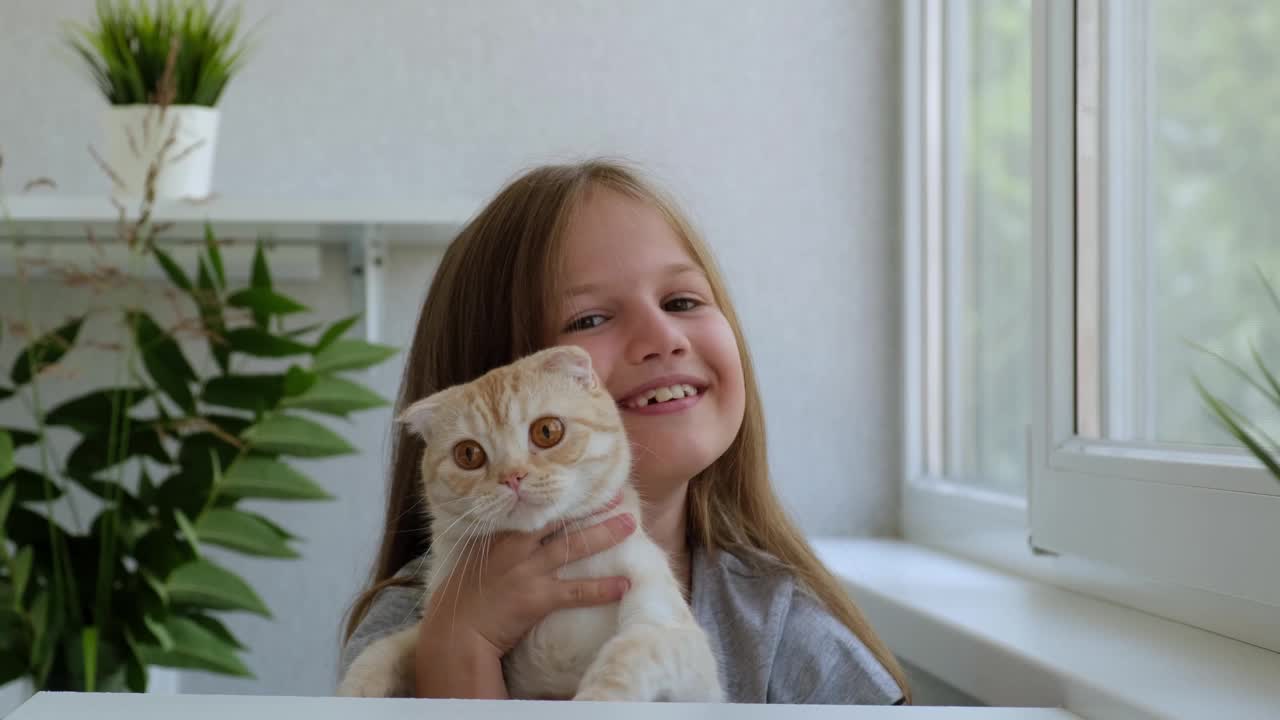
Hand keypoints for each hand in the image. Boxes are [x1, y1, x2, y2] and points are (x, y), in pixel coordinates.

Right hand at [418, 511, 636, 658]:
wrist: (456, 631)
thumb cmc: (465, 596)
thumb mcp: (478, 558)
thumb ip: (499, 541)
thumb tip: (521, 530)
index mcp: (503, 534)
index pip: (539, 507)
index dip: (565, 496)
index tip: (585, 484)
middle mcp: (517, 546)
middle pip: (562, 520)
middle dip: (591, 507)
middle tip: (618, 495)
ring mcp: (529, 571)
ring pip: (575, 547)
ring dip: (606, 535)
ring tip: (631, 525)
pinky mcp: (538, 598)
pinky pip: (577, 591)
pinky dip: (602, 588)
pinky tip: (624, 584)